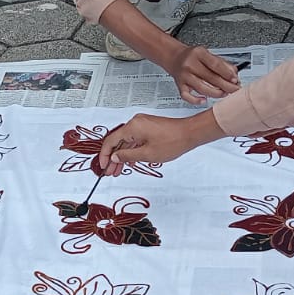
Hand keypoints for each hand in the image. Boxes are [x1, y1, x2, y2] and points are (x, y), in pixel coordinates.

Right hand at [98, 111, 217, 169]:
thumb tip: (115, 158)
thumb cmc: (173, 141)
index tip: (103, 166)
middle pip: (117, 141)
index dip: (105, 155)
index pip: (110, 141)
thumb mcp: (147, 154)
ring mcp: (142, 124)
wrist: (190, 133)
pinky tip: (130, 161)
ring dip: (122, 155)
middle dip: (113, 157)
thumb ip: (128, 156)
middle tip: (110, 171)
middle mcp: (135, 123)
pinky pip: (134, 139)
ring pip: (126, 141)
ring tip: (118, 170)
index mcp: (132, 127)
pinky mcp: (148, 127)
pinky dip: (131, 150)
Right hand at [168, 45, 240, 104]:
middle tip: (234, 89)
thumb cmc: (193, 57)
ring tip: (224, 93)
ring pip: (201, 88)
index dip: (227, 74)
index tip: (235, 80)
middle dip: (225, 86)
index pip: (215, 64)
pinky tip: (204, 100)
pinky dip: (196, 100)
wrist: (176, 58)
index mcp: (199, 53)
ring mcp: (184, 75)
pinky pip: (186, 96)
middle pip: (210, 77)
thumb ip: (222, 63)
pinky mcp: (179, 85)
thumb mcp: (208, 54)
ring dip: (215, 93)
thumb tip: (233, 75)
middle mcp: (190, 64)